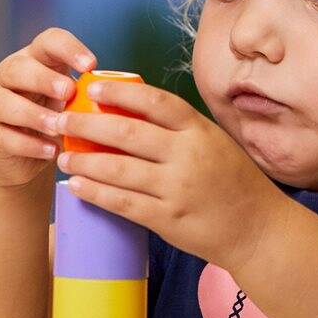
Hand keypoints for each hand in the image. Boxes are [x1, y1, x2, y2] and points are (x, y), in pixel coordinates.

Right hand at [0, 28, 97, 188]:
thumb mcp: (71, 102)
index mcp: (35, 60)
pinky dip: (28, 145)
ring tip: (58, 127)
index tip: (91, 65)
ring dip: (33, 114)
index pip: (48, 41)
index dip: (69, 49)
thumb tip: (127, 96)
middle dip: (43, 79)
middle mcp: (9, 76)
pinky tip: (50, 152)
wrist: (18, 156)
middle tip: (68, 92)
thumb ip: (88, 94)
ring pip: (3, 102)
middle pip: (17, 68)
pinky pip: (4, 136)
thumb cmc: (54, 120)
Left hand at [55, 80, 281, 267]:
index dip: (120, 92)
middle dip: (87, 125)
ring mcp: (176, 188)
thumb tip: (126, 110)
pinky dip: (95, 192)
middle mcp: (187, 155)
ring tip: (62, 156)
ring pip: (118, 168)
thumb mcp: (212, 142)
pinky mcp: (167, 218)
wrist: (257, 229)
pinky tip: (76, 185)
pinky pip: (122, 202)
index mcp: (199, 130)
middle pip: (126, 132)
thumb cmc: (231, 181)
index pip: (154, 101)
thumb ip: (178, 128)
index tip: (91, 88)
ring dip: (84, 160)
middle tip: (60, 121)